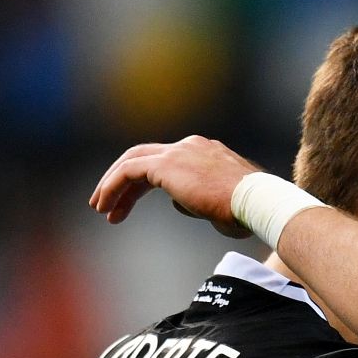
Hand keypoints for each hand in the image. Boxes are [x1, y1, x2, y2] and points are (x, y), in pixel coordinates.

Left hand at [89, 136, 261, 236]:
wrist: (257, 203)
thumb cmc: (248, 212)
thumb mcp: (220, 205)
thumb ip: (197, 200)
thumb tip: (179, 203)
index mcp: (204, 152)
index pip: (166, 162)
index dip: (144, 183)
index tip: (133, 203)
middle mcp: (189, 146)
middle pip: (144, 157)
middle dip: (122, 180)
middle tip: (106, 202)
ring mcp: (178, 152)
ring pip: (132, 161)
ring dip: (112, 185)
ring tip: (100, 207)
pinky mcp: (167, 165)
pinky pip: (129, 172)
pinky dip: (113, 187)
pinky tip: (105, 205)